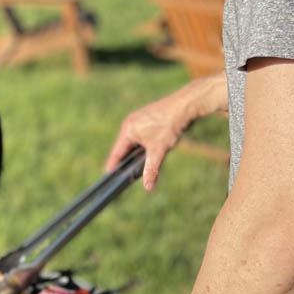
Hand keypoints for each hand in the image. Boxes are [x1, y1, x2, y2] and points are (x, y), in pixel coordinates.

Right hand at [105, 73, 227, 189]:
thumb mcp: (159, 151)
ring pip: (131, 142)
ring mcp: (136, 120)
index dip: (113, 166)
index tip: (108, 179)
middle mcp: (129, 124)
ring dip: (134, 154)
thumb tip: (148, 188)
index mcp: (128, 131)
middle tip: (125, 178)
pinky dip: (140, 146)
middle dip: (125, 162)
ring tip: (136, 168)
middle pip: (123, 148)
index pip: (116, 153)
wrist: (184, 105)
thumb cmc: (169, 126)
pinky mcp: (145, 118)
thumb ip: (151, 170)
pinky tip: (147, 153)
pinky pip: (137, 135)